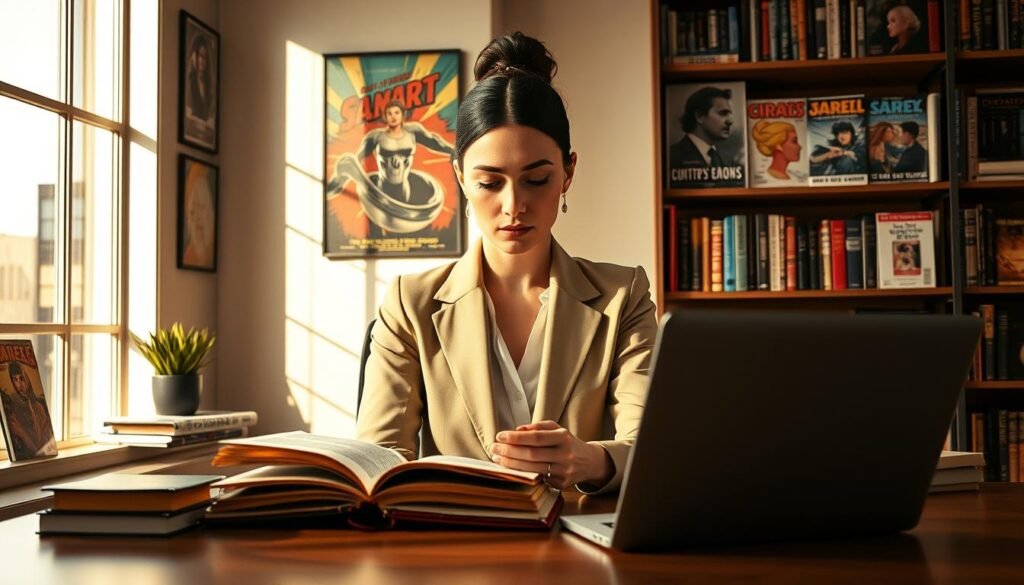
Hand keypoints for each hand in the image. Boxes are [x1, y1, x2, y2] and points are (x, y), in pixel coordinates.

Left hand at [489, 420, 612, 489]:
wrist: (589, 462)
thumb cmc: (567, 443)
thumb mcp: (557, 429)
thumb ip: (537, 427)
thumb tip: (517, 430)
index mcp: (563, 437)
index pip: (535, 437)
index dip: (515, 438)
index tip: (500, 436)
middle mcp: (565, 455)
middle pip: (532, 454)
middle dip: (509, 451)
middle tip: (494, 448)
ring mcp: (564, 472)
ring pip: (532, 469)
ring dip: (511, 464)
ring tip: (498, 458)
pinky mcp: (561, 485)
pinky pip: (537, 479)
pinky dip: (522, 474)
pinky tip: (511, 469)